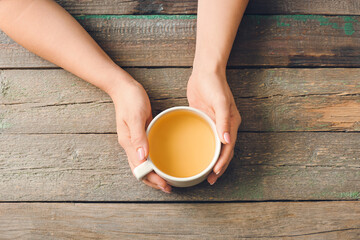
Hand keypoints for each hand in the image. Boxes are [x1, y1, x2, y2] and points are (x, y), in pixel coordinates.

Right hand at [109, 75, 171, 193]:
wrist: (124, 88)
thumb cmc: (130, 100)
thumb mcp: (135, 116)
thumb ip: (138, 136)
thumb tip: (143, 157)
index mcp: (128, 143)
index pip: (139, 168)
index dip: (151, 178)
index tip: (164, 184)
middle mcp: (131, 145)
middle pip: (140, 170)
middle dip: (153, 181)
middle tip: (168, 187)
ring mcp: (135, 141)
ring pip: (143, 164)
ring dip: (153, 174)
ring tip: (166, 181)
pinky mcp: (141, 136)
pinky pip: (147, 154)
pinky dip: (154, 163)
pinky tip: (163, 163)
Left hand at [187, 69, 240, 184]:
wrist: (205, 72)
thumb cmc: (214, 84)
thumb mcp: (220, 101)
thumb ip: (223, 120)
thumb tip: (227, 140)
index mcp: (232, 123)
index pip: (228, 148)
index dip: (223, 162)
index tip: (215, 173)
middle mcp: (225, 125)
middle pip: (223, 151)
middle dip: (218, 166)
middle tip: (209, 180)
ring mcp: (215, 123)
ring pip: (214, 146)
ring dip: (211, 160)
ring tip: (204, 173)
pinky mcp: (205, 119)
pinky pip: (205, 137)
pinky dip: (203, 148)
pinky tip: (197, 154)